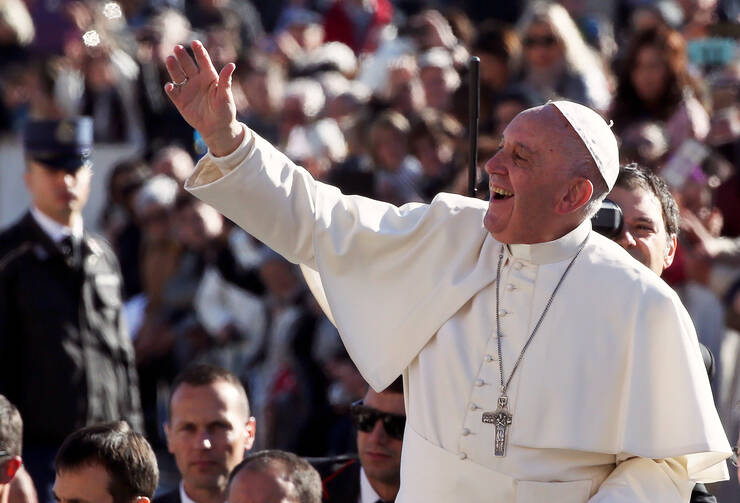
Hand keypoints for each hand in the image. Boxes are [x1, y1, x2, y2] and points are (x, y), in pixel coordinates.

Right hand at [164, 40, 243, 156]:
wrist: (217, 128)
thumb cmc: (225, 110)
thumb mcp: (226, 95)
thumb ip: (225, 80)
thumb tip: (231, 65)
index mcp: (209, 76)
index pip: (203, 61)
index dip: (199, 51)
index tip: (195, 43)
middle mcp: (197, 80)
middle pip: (187, 65)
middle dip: (182, 56)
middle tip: (178, 48)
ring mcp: (188, 89)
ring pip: (178, 75)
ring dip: (173, 67)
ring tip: (170, 59)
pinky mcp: (180, 101)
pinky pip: (173, 92)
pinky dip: (171, 89)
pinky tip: (170, 86)